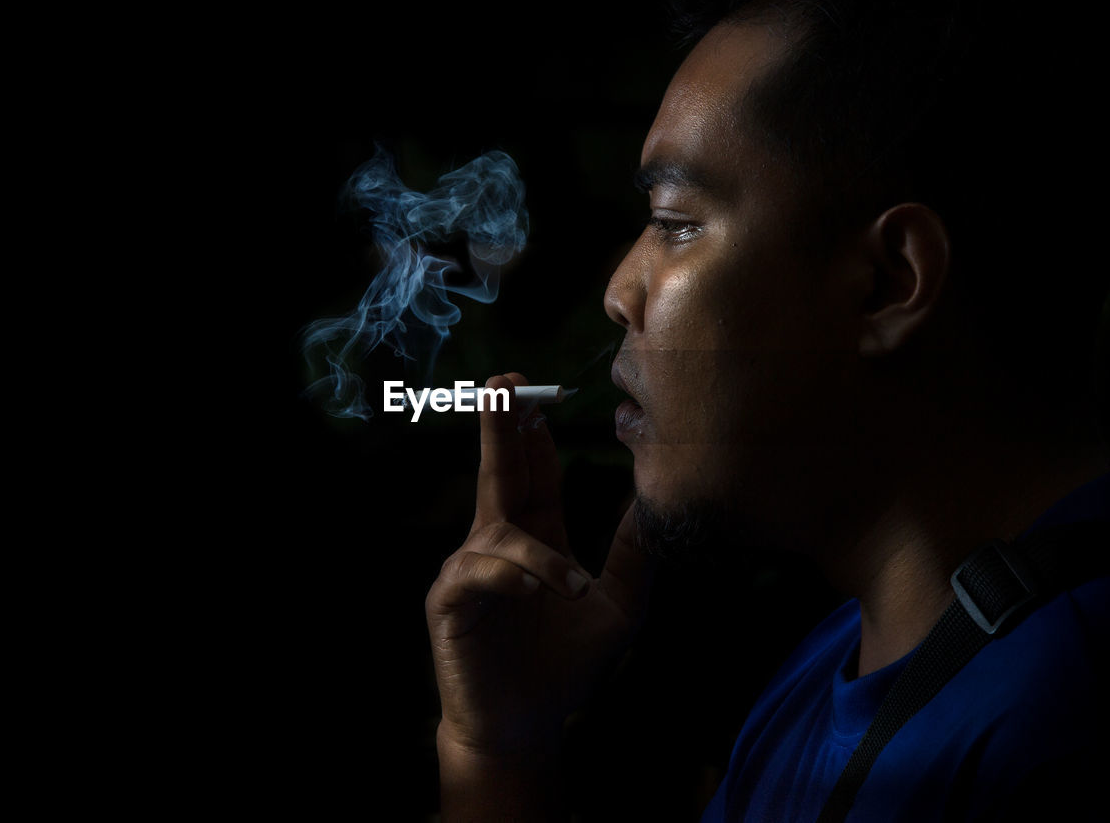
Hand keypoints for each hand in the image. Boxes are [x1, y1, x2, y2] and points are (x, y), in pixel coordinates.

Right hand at [426, 373, 653, 756]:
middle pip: (499, 473)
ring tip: (572, 587)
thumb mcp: (618, 605)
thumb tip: (658, 499)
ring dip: (537, 547)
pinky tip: (537, 588)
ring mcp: (470, 571)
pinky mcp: (450, 603)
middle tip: (504, 380)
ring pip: (497, 529)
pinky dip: (512, 576)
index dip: (535, 434)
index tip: (540, 391)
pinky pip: (478, 574)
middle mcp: (498, 545)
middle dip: (500, 426)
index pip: (535, 474)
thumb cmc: (566, 668)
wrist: (526, 729)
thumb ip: (633, 552)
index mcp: (535, 538)